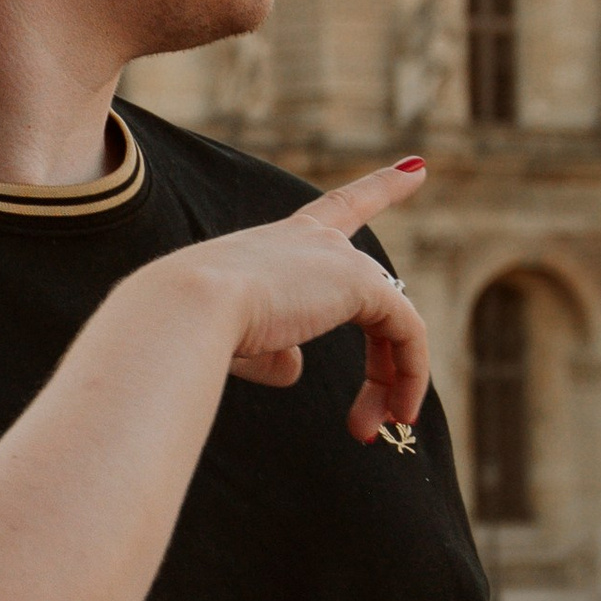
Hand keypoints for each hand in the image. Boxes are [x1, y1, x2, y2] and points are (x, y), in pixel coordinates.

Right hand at [179, 161, 428, 442]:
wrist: (185, 310)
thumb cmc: (192, 329)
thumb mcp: (233, 341)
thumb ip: (270, 351)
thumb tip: (295, 370)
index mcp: (279, 242)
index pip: (338, 209)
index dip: (381, 187)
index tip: (416, 169)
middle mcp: (314, 239)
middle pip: (375, 292)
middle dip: (385, 364)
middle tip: (365, 426)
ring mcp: (339, 257)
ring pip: (391, 323)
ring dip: (387, 383)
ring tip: (367, 432)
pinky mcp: (359, 282)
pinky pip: (406, 332)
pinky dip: (406, 377)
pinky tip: (395, 413)